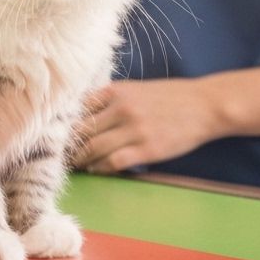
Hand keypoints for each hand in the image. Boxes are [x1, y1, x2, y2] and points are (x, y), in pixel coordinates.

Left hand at [72, 79, 224, 173]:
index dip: (66, 123)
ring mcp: (134, 129)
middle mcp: (122, 108)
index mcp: (117, 91)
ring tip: (74, 164)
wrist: (204, 105)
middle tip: (59, 154)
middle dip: (70, 144)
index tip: (56, 133)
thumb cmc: (170, 96)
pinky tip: (96, 169)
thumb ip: (112, 99)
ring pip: (95, 148)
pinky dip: (100, 168)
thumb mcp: (137, 89)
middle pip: (83, 130)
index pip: (80, 108)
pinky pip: (114, 162)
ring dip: (81, 159)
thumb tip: (86, 114)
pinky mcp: (146, 149)